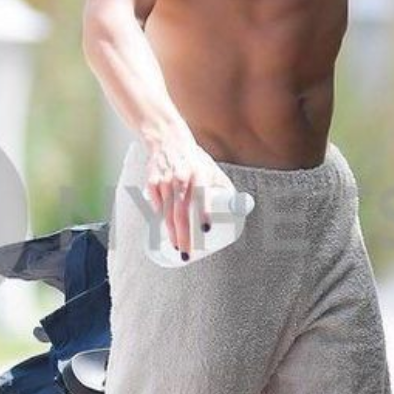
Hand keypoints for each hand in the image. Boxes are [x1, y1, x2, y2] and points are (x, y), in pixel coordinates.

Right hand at [144, 135, 236, 257]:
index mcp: (199, 174)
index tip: (205, 228)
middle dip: (184, 235)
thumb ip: (223, 188)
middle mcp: (181, 178)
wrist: (167, 140)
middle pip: (181, 212)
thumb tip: (240, 208)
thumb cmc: (193, 159)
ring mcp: (165, 181)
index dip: (204, 211)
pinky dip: (160, 218)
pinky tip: (162, 230)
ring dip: (171, 232)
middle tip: (187, 252)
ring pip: (167, 212)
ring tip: (177, 247)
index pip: (202, 194)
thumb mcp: (211, 169)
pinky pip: (156, 205)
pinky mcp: (152, 183)